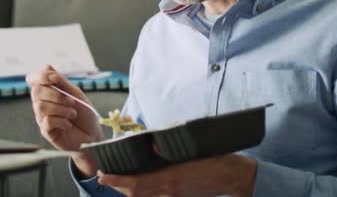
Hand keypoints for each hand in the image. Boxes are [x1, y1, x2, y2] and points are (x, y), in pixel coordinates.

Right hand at [27, 64, 103, 176]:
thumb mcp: (76, 94)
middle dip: (57, 95)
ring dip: (62, 109)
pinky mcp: (46, 132)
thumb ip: (61, 81)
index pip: (34, 79)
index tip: (55, 79)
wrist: (93, 136)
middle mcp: (42, 104)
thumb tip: (46, 66)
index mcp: (48, 92)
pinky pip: (47, 121)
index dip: (41, 76)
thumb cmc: (85, 114)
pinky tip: (68, 125)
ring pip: (42, 107)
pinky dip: (62, 121)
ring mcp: (42, 118)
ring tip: (72, 115)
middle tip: (72, 102)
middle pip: (36, 92)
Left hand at [97, 154, 256, 196]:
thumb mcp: (191, 148)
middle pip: (135, 193)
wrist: (233, 176)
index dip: (117, 180)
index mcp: (170, 177)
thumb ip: (170, 147)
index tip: (103, 174)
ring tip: (119, 179)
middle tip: (106, 175)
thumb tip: (153, 145)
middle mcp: (169, 190)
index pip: (136, 182)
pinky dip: (143, 193)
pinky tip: (140, 185)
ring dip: (129, 190)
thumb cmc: (214, 159)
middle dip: (118, 185)